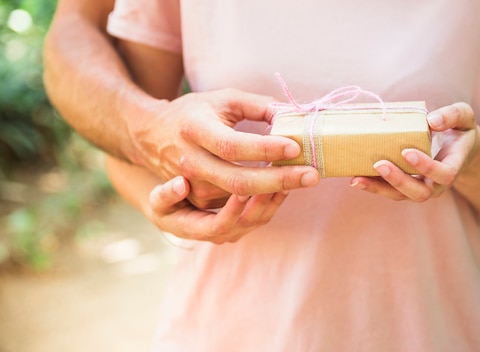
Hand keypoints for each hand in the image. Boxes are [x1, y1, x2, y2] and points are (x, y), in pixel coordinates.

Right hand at [133, 89, 319, 208]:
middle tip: (313, 175)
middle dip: (279, 180)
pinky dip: (263, 198)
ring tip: (305, 177)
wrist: (151, 135)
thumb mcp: (223, 99)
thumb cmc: (195, 113)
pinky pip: (234, 207)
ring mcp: (191, 185)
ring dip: (274, 192)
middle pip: (238, 181)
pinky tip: (285, 187)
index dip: (265, 148)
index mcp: (195, 129)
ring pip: (238, 199)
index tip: (295, 146)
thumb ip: (258, 105)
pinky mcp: (196, 201)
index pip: (232, 145)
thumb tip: (293, 114)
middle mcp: (190, 161)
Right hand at [148, 175, 287, 243]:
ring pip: (259, 219)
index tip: (244, 190)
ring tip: (284, 177)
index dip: (233, 210)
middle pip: (246, 222)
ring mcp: (233, 230)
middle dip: (264, 202)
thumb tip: (179, 184)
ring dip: (273, 199)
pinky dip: (276, 198)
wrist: (174, 207)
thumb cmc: (165, 199)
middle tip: (277, 180)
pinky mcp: (245, 222)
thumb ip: (164, 195)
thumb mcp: (158, 199)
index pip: (218, 225)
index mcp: (194, 229)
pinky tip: (285, 178)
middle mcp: (217, 234)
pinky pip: (265, 213)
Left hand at [349, 102, 478, 201]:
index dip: (427, 167)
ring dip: (379, 189)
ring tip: (357, 178)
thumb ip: (452, 115)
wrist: (461, 149)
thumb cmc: (460, 130)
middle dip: (399, 180)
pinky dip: (373, 186)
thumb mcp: (464, 116)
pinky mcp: (407, 187)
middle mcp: (438, 183)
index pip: (444, 174)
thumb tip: (431, 120)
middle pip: (420, 193)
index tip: (408, 152)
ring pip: (401, 196)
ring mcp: (422, 188)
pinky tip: (355, 178)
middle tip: (379, 164)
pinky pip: (390, 191)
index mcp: (454, 165)